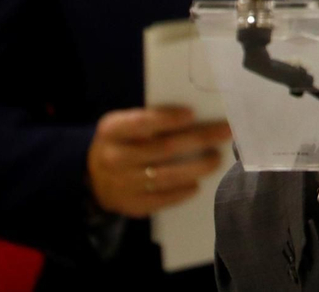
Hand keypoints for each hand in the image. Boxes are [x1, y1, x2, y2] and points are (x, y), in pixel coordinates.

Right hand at [85, 106, 230, 217]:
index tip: (192, 113)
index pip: (141, 123)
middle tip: (224, 133)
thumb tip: (197, 117)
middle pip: (162, 149)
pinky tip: (197, 184)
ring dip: (195, 167)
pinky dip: (181, 192)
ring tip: (216, 159)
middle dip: (198, 139)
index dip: (167, 119)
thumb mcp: (125, 124)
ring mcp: (122, 184)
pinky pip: (161, 200)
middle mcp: (114, 158)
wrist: (94, 178)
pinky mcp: (131, 205)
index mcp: (112, 131)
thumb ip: (151, 120)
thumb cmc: (123, 143)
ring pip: (165, 176)